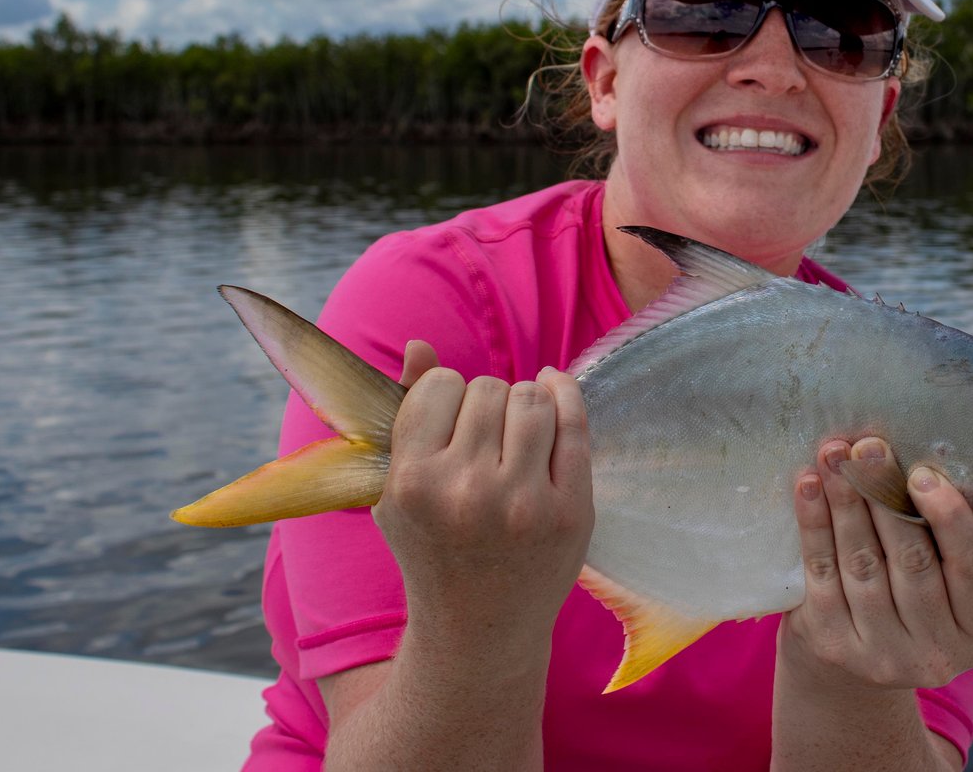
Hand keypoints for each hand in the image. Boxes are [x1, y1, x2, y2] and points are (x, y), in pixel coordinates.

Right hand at [373, 342, 594, 667]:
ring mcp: (525, 504)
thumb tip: (419, 345)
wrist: (479, 627)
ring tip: (516, 430)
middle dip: (488, 402)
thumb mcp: (396, 489)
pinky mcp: (571, 512)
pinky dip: (566, 397)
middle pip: (489, 389)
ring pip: (533, 398)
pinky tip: (555, 392)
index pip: (441, 385)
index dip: (446, 396)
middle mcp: (467, 492)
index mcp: (413, 482)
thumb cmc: (432, 546)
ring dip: (525, 402)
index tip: (449, 421)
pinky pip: (576, 424)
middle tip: (485, 438)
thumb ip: (404, 412)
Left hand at [778, 436, 972, 692]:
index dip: (947, 517)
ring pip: (862, 564)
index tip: (921, 473)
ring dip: (846, 502)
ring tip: (834, 457)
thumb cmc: (910, 599)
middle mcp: (933, 653)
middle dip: (885, 497)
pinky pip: (821, 573)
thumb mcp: (945, 585)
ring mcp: (880, 654)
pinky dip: (814, 525)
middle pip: (910, 562)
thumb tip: (923, 466)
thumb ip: (946, 540)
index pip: (969, 567)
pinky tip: (809, 487)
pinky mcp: (832, 643)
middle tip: (868, 449)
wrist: (852, 661)